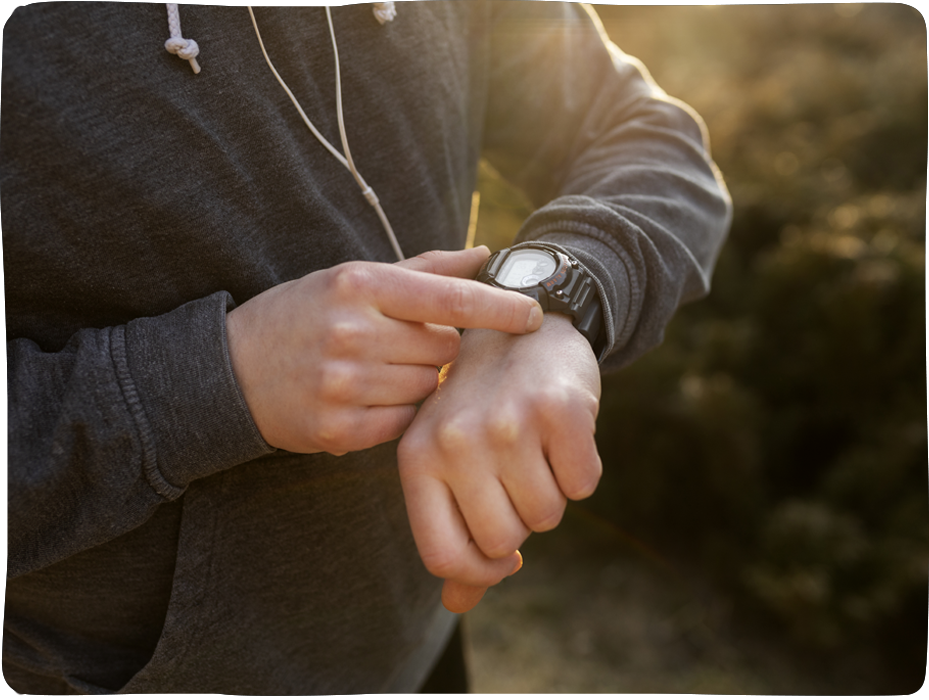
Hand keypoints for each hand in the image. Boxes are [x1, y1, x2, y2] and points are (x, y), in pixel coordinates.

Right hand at [225, 247, 542, 453]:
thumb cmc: (302, 315)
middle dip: (437, 347)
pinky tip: (367, 397)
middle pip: (445, 349)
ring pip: (428, 388)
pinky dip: (398, 411)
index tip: (535, 315)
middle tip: (403, 343)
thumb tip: (485, 254)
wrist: (231, 372)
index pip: (450, 298)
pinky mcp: (340, 431)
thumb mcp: (351, 278)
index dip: (501, 308)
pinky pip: (404, 423)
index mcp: (358, 286)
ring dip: (418, 381)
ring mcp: (345, 386)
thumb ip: (424, 269)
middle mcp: (352, 333)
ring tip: (378, 369)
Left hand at [397, 313, 601, 612]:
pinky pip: (583, 485)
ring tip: (535, 445)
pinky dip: (580, 468)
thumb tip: (457, 604)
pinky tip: (561, 432)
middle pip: (503, 540)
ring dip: (551, 492)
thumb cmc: (480, 409)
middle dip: (519, 519)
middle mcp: (455, 442)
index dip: (480, 568)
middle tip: (516, 472)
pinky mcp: (557, 410)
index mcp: (417, 458)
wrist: (521, 332)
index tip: (501, 550)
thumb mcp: (449, 462)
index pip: (443, 556)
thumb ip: (452, 533)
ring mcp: (507, 424)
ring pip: (547, 516)